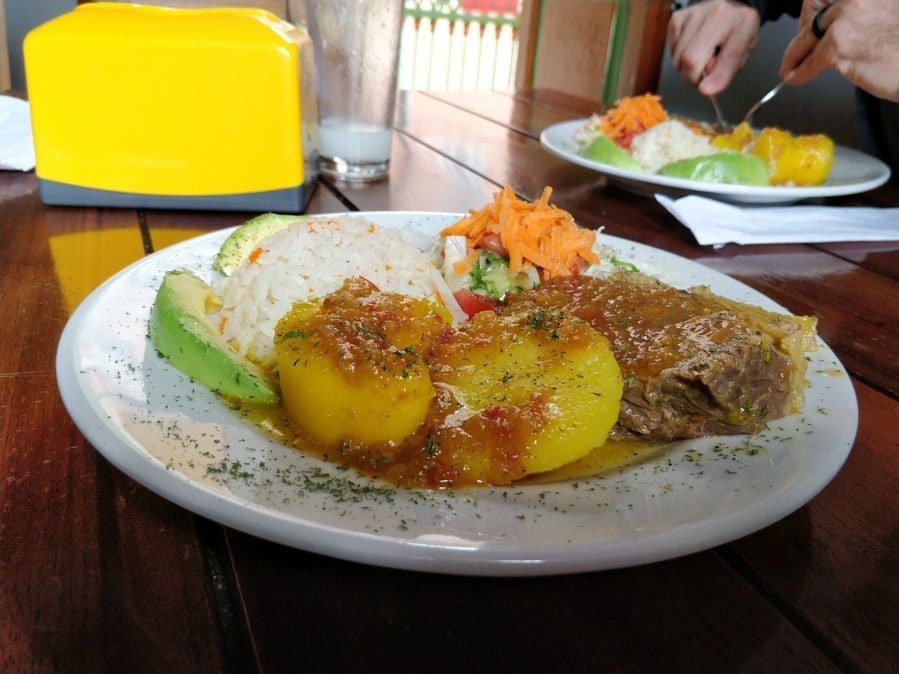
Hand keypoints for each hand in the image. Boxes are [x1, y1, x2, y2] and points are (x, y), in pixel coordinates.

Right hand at [667, 0, 760, 95]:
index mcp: (742, 23)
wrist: (728, 5)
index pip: (728, 56)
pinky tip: (691, 47)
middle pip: (691, 59)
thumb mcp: (744, 49)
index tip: (706, 90)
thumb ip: (729, 68)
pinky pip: (672, 51)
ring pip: (677, 59)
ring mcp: (693, 15)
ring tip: (700, 56)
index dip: (716, 76)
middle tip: (701, 78)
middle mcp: (717, 14)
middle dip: (692, 77)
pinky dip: (679, 56)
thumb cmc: (736, 29)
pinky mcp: (677, 18)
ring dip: (685, 68)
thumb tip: (706, 86)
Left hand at [781, 0, 898, 101]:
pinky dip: (800, 70)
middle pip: (814, 9)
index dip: (815, 9)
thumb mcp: (887, 10)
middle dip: (804, 30)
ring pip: (809, 35)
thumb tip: (833, 20)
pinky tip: (795, 76)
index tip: (811, 21)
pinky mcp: (841, 47)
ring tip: (790, 66)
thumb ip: (861, 10)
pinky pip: (810, 60)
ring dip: (796, 53)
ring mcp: (848, 20)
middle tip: (798, 47)